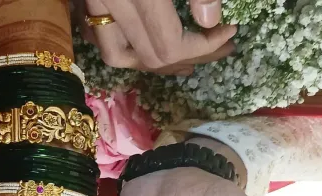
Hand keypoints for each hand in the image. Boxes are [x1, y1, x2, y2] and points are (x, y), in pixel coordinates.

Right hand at [75, 0, 235, 73]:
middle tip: (220, 50)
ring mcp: (92, 4)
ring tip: (187, 61)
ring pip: (119, 56)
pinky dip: (126, 47)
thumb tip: (210, 19)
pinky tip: (146, 43)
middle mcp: (109, 4)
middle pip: (149, 57)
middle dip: (189, 59)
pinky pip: (99, 36)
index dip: (204, 47)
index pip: (170, 44)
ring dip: (155, 63)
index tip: (229, 32)